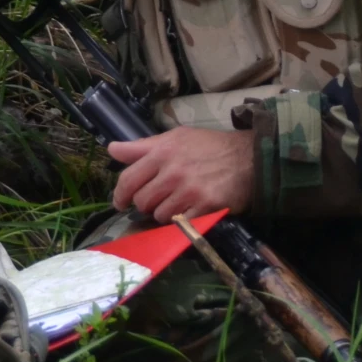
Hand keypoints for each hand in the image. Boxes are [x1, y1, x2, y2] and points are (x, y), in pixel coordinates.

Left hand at [109, 128, 253, 223]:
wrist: (250, 157)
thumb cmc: (211, 146)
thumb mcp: (176, 138)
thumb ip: (143, 146)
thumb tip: (112, 149)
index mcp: (162, 153)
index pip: (128, 179)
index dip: (120, 194)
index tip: (121, 203)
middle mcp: (173, 172)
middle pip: (142, 201)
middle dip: (146, 204)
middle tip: (157, 200)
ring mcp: (189, 191)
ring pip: (159, 215)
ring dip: (164, 213)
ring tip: (177, 204)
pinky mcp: (204, 206)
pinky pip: (179, 224)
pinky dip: (181, 221)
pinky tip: (189, 211)